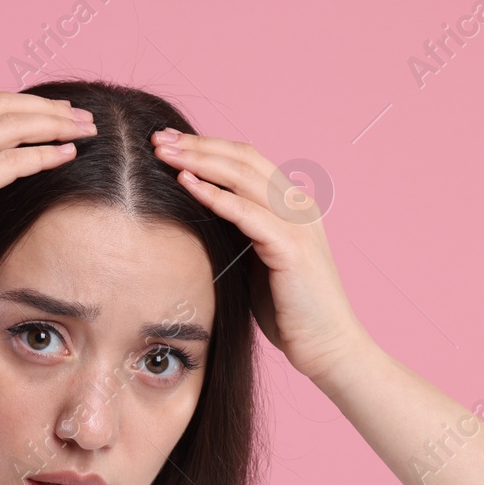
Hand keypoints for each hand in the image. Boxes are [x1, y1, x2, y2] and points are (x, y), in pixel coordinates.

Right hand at [0, 92, 97, 306]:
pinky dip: (44, 154)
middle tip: (81, 117)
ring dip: (54, 125)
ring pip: (12, 126)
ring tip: (85, 132)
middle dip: (47, 108)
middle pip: (3, 107)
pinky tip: (67, 155)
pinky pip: (12, 161)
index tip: (55, 115)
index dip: (26, 107)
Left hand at [151, 129, 365, 381]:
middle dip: (198, 145)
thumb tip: (200, 214)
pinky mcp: (292, 247)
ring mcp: (298, 223)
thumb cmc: (288, 310)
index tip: (170, 142)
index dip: (208, 146)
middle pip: (243, 159)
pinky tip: (187, 185)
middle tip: (158, 138)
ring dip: (200, 162)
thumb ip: (240, 233)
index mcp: (292, 205)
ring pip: (243, 177)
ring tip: (164, 154)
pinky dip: (215, 196)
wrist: (325, 346)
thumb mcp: (258, 261)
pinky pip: (246, 213)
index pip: (246, 161)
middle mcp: (299, 205)